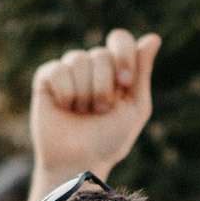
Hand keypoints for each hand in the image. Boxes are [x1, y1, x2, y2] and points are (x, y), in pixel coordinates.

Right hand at [29, 29, 160, 198]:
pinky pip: (57, 69)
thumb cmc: (109, 140)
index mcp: (115, 69)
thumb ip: (142, 73)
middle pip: (100, 54)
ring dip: (84, 93)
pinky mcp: (46, 80)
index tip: (125, 83)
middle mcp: (92, 67)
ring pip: (78, 59)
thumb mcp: (135, 109)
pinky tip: (64, 107)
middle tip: (100, 110)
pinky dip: (64, 92)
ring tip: (81, 112)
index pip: (120, 39)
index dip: (123, 56)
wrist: (78, 162)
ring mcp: (68, 71)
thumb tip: (153, 37)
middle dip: (103, 87)